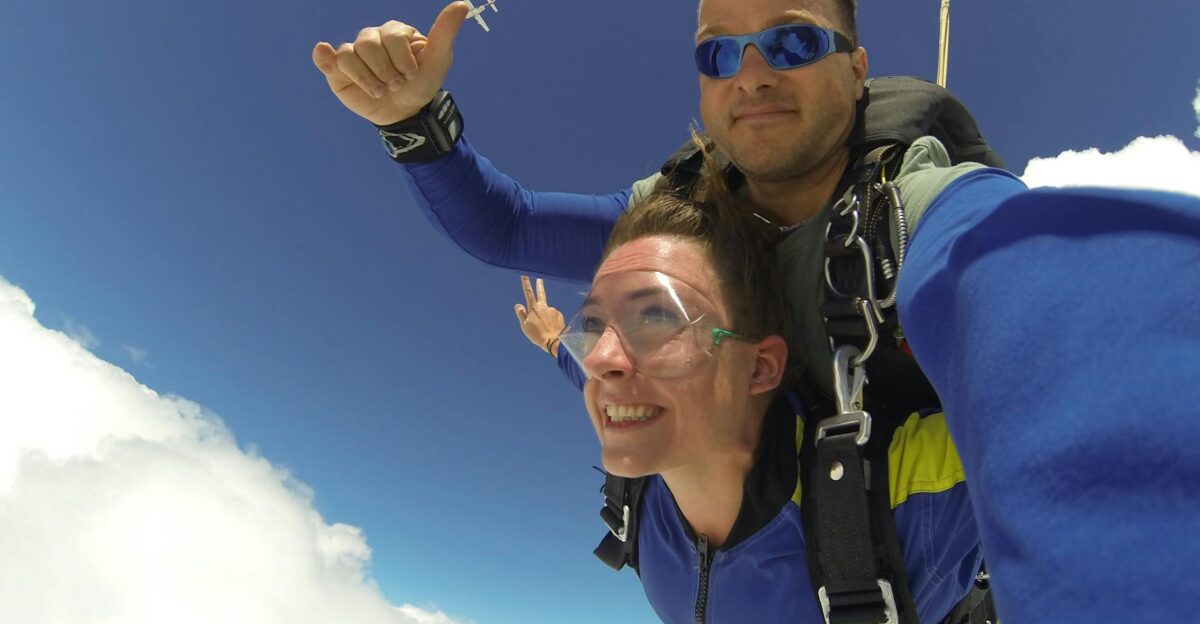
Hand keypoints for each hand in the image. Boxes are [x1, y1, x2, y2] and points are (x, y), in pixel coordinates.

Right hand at [312, 2, 469, 125]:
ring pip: (349, 54)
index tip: (411, 75)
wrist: (405, 112)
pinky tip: (326, 57)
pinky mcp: (338, 70)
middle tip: (396, 85)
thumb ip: (446, 32)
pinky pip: (328, 60)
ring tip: (379, 91)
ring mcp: (355, 53)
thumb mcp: (438, 60)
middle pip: (368, 44)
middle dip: (384, 71)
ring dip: (366, 77)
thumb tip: (462, 4)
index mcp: (395, 32)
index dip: (401, 58)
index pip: (391, 35)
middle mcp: (373, 38)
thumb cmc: (421, 84)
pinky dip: (324, 58)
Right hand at [515, 276, 564, 356]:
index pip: (528, 293)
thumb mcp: (525, 326)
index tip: (524, 274)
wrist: (553, 341)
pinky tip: (551, 327)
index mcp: (533, 308)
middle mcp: (544, 306)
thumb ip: (521, 314)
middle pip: (541, 293)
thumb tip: (517, 304)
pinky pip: (553, 316)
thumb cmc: (536, 334)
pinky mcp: (559, 314)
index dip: (526, 283)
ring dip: (545, 316)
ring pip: (547, 310)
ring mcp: (552, 310)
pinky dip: (551, 320)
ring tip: (545, 328)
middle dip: (539, 285)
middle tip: (540, 278)